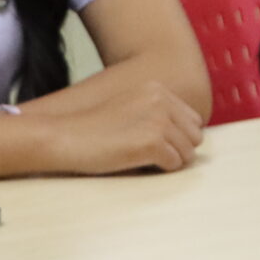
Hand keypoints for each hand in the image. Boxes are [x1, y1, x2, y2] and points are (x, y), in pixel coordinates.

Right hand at [40, 78, 204, 174]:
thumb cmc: (93, 128)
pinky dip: (161, 170)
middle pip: (195, 136)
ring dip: (172, 161)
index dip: (180, 137)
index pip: (193, 119)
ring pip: (188, 152)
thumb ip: (156, 112)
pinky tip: (140, 164)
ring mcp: (158, 120)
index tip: (162, 146)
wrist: (64, 136)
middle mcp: (161, 100)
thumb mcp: (129, 107)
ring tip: (146, 162)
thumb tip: (189, 136)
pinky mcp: (152, 142)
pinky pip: (174, 164)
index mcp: (157, 89)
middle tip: (155, 158)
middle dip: (180, 150)